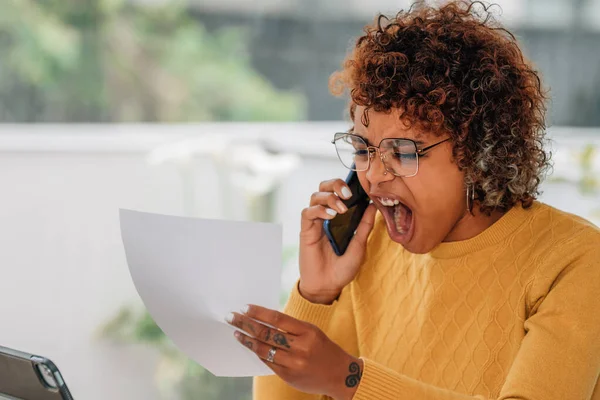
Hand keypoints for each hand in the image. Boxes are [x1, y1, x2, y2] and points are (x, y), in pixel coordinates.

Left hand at [227, 305, 363, 399]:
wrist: (341, 374)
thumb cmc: (324, 349)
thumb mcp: (312, 332)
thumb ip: (290, 327)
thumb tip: (263, 320)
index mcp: (308, 332)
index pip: (277, 318)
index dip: (258, 313)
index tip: (244, 308)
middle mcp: (300, 347)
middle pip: (267, 333)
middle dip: (246, 324)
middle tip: (231, 318)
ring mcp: (294, 364)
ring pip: (263, 349)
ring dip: (247, 340)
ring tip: (237, 333)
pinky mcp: (289, 376)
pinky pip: (268, 362)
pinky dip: (258, 353)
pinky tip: (250, 346)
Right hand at [300, 179, 376, 303]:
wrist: (328, 287)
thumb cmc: (342, 269)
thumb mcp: (359, 245)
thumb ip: (364, 225)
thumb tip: (373, 205)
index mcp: (339, 217)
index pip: (339, 191)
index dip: (346, 184)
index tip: (360, 186)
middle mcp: (326, 215)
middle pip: (324, 187)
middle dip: (335, 184)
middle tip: (348, 193)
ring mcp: (315, 222)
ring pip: (315, 196)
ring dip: (329, 197)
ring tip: (341, 209)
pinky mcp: (306, 231)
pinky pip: (307, 212)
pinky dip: (319, 210)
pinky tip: (331, 216)